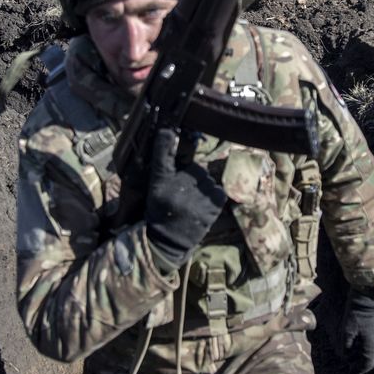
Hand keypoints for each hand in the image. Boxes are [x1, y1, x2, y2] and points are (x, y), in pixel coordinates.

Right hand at [143, 129, 226, 271]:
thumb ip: (163, 164)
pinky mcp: (212, 208)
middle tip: (182, 195)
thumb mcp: (154, 189)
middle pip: (195, 169)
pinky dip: (213, 198)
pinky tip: (202, 208)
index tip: (168, 130)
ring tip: (192, 204)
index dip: (166, 141)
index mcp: (160, 183)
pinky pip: (218, 192)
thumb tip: (168, 134)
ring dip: (203, 189)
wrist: (168, 243)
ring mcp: (197, 199)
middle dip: (192, 178)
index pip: (163, 156)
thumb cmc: (161, 212)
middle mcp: (178, 189)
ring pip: (207, 180)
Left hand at [342, 290, 373, 373]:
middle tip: (351, 365)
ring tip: (354, 352)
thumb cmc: (358, 313)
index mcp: (373, 346)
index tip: (351, 373)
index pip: (367, 364)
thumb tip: (345, 355)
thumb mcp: (347, 330)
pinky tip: (360, 339)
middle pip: (371, 357)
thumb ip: (346, 345)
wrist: (370, 294)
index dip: (358, 370)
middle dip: (361, 362)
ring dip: (364, 352)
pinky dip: (367, 344)